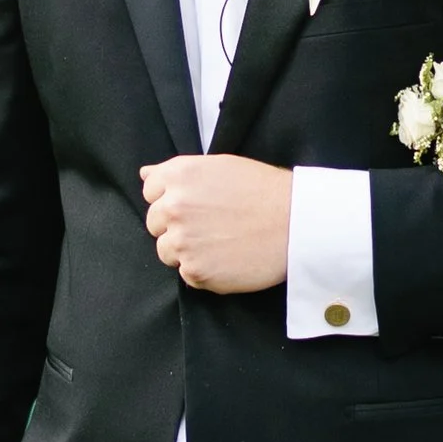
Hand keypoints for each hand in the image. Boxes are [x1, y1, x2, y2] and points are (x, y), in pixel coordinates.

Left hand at [140, 155, 292, 291]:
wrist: (297, 223)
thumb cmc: (264, 191)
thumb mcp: (219, 167)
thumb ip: (176, 172)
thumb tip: (144, 174)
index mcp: (178, 176)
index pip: (150, 192)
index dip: (172, 199)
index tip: (197, 205)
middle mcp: (173, 207)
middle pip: (154, 224)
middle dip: (176, 226)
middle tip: (212, 226)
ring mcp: (182, 241)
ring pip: (167, 252)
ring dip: (188, 251)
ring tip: (222, 244)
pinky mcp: (195, 271)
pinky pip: (187, 274)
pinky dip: (204, 271)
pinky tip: (229, 259)